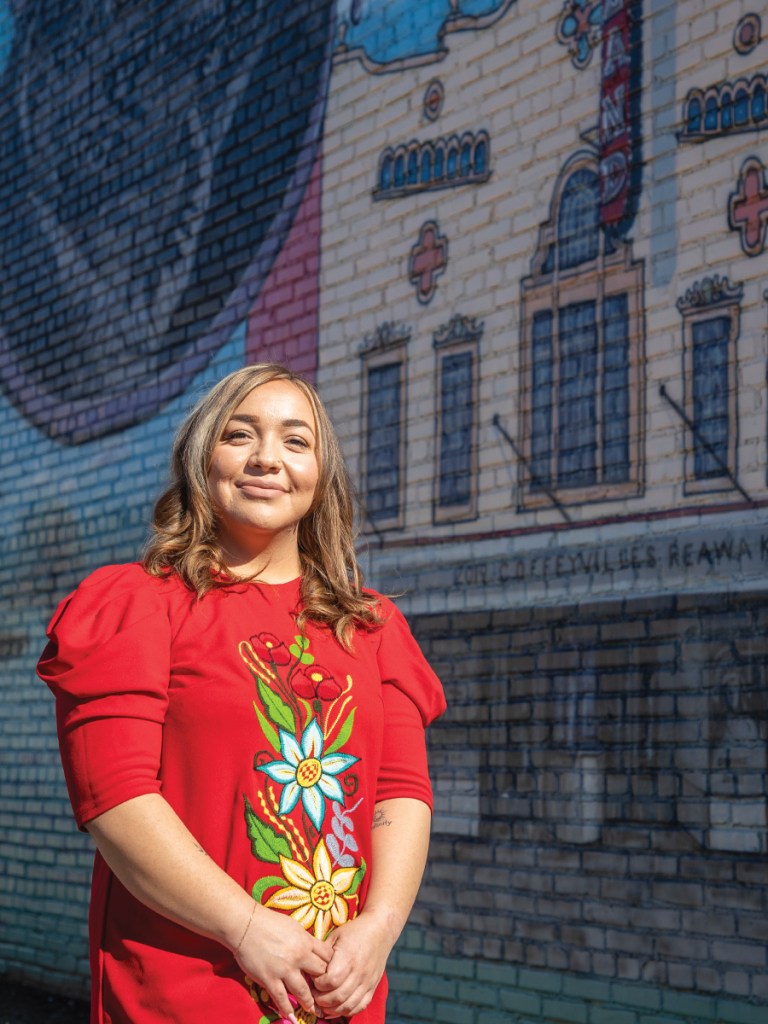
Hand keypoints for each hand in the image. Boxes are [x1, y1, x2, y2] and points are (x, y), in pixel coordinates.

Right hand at [234, 905, 332, 1019]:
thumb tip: (312, 948)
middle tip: (324, 992)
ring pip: (303, 991)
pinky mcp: (269, 979)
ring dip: (308, 1002)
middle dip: (323, 984)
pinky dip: (287, 1009)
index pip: (327, 957)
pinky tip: (292, 1016)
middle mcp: (298, 957)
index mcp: (305, 941)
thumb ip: (305, 939)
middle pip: (320, 974)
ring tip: (313, 1010)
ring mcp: (284, 970)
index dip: (330, 965)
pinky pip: (281, 998)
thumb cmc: (269, 922)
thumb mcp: (293, 926)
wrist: (246, 925)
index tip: (330, 972)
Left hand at [311, 913, 394, 1018]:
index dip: (318, 984)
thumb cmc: (355, 931)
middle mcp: (359, 972)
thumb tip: (308, 968)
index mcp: (348, 957)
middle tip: (314, 994)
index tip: (314, 979)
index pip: (330, 981)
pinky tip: (337, 1007)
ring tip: (323, 1003)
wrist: (380, 929)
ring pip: (347, 1005)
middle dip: (321, 1000)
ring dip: (332, 1009)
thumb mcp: (336, 936)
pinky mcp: (372, 987)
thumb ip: (323, 954)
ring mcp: (367, 981)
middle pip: (337, 997)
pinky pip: (359, 1006)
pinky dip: (347, 1011)